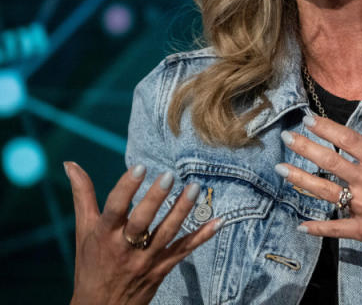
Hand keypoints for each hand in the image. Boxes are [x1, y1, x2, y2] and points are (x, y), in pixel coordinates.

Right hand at [65, 161, 220, 304]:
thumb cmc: (91, 264)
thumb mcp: (84, 231)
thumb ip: (83, 196)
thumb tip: (71, 164)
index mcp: (104, 235)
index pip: (115, 209)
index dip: (126, 188)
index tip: (140, 167)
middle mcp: (125, 248)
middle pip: (141, 222)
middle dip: (155, 199)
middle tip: (169, 176)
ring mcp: (145, 259)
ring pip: (166, 233)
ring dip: (181, 211)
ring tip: (194, 188)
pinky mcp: (162, 268)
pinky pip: (184, 251)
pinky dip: (202, 237)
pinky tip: (218, 221)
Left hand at [276, 114, 361, 293]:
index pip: (350, 140)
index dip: (327, 128)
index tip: (309, 119)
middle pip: (331, 161)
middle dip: (306, 148)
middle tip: (287, 138)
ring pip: (326, 191)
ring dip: (301, 179)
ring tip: (281, 169)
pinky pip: (336, 228)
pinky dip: (318, 227)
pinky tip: (302, 225)